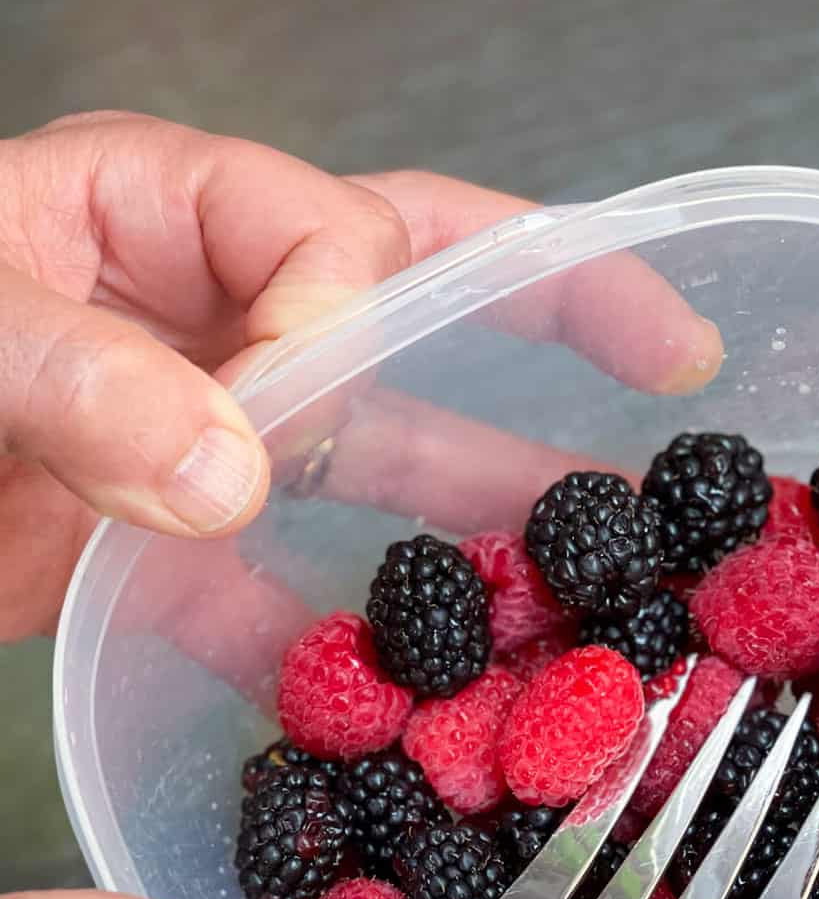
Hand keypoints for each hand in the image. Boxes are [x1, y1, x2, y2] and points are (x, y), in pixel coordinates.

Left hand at [0, 112, 721, 640]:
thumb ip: (75, 373)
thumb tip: (233, 465)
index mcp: (150, 206)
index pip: (330, 228)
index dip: (363, 304)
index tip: (327, 389)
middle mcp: (193, 313)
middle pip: (409, 305)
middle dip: (542, 339)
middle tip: (664, 371)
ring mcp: (182, 434)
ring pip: (361, 460)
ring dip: (469, 515)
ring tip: (581, 563)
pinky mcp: (147, 544)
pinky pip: (270, 586)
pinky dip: (331, 640)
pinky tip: (399, 692)